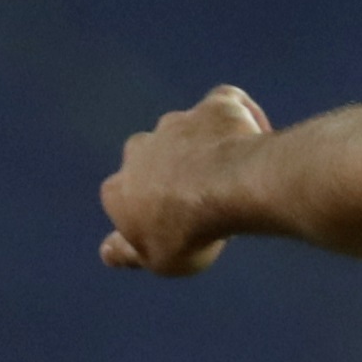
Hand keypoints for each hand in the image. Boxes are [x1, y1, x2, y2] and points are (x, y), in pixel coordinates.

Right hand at [99, 85, 270, 274]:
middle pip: (153, 158)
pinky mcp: (213, 108)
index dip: (153, 211)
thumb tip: (108, 252)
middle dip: (174, 173)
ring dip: (204, 146)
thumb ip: (128, 253)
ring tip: (234, 173)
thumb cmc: (192, 234)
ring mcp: (177, 124)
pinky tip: (253, 133)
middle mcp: (140, 148)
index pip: (125, 197)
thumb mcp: (158, 259)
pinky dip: (234, 112)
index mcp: (119, 187)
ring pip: (187, 131)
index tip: (180, 226)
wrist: (228, 191)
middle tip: (207, 197)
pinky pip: (224, 101)